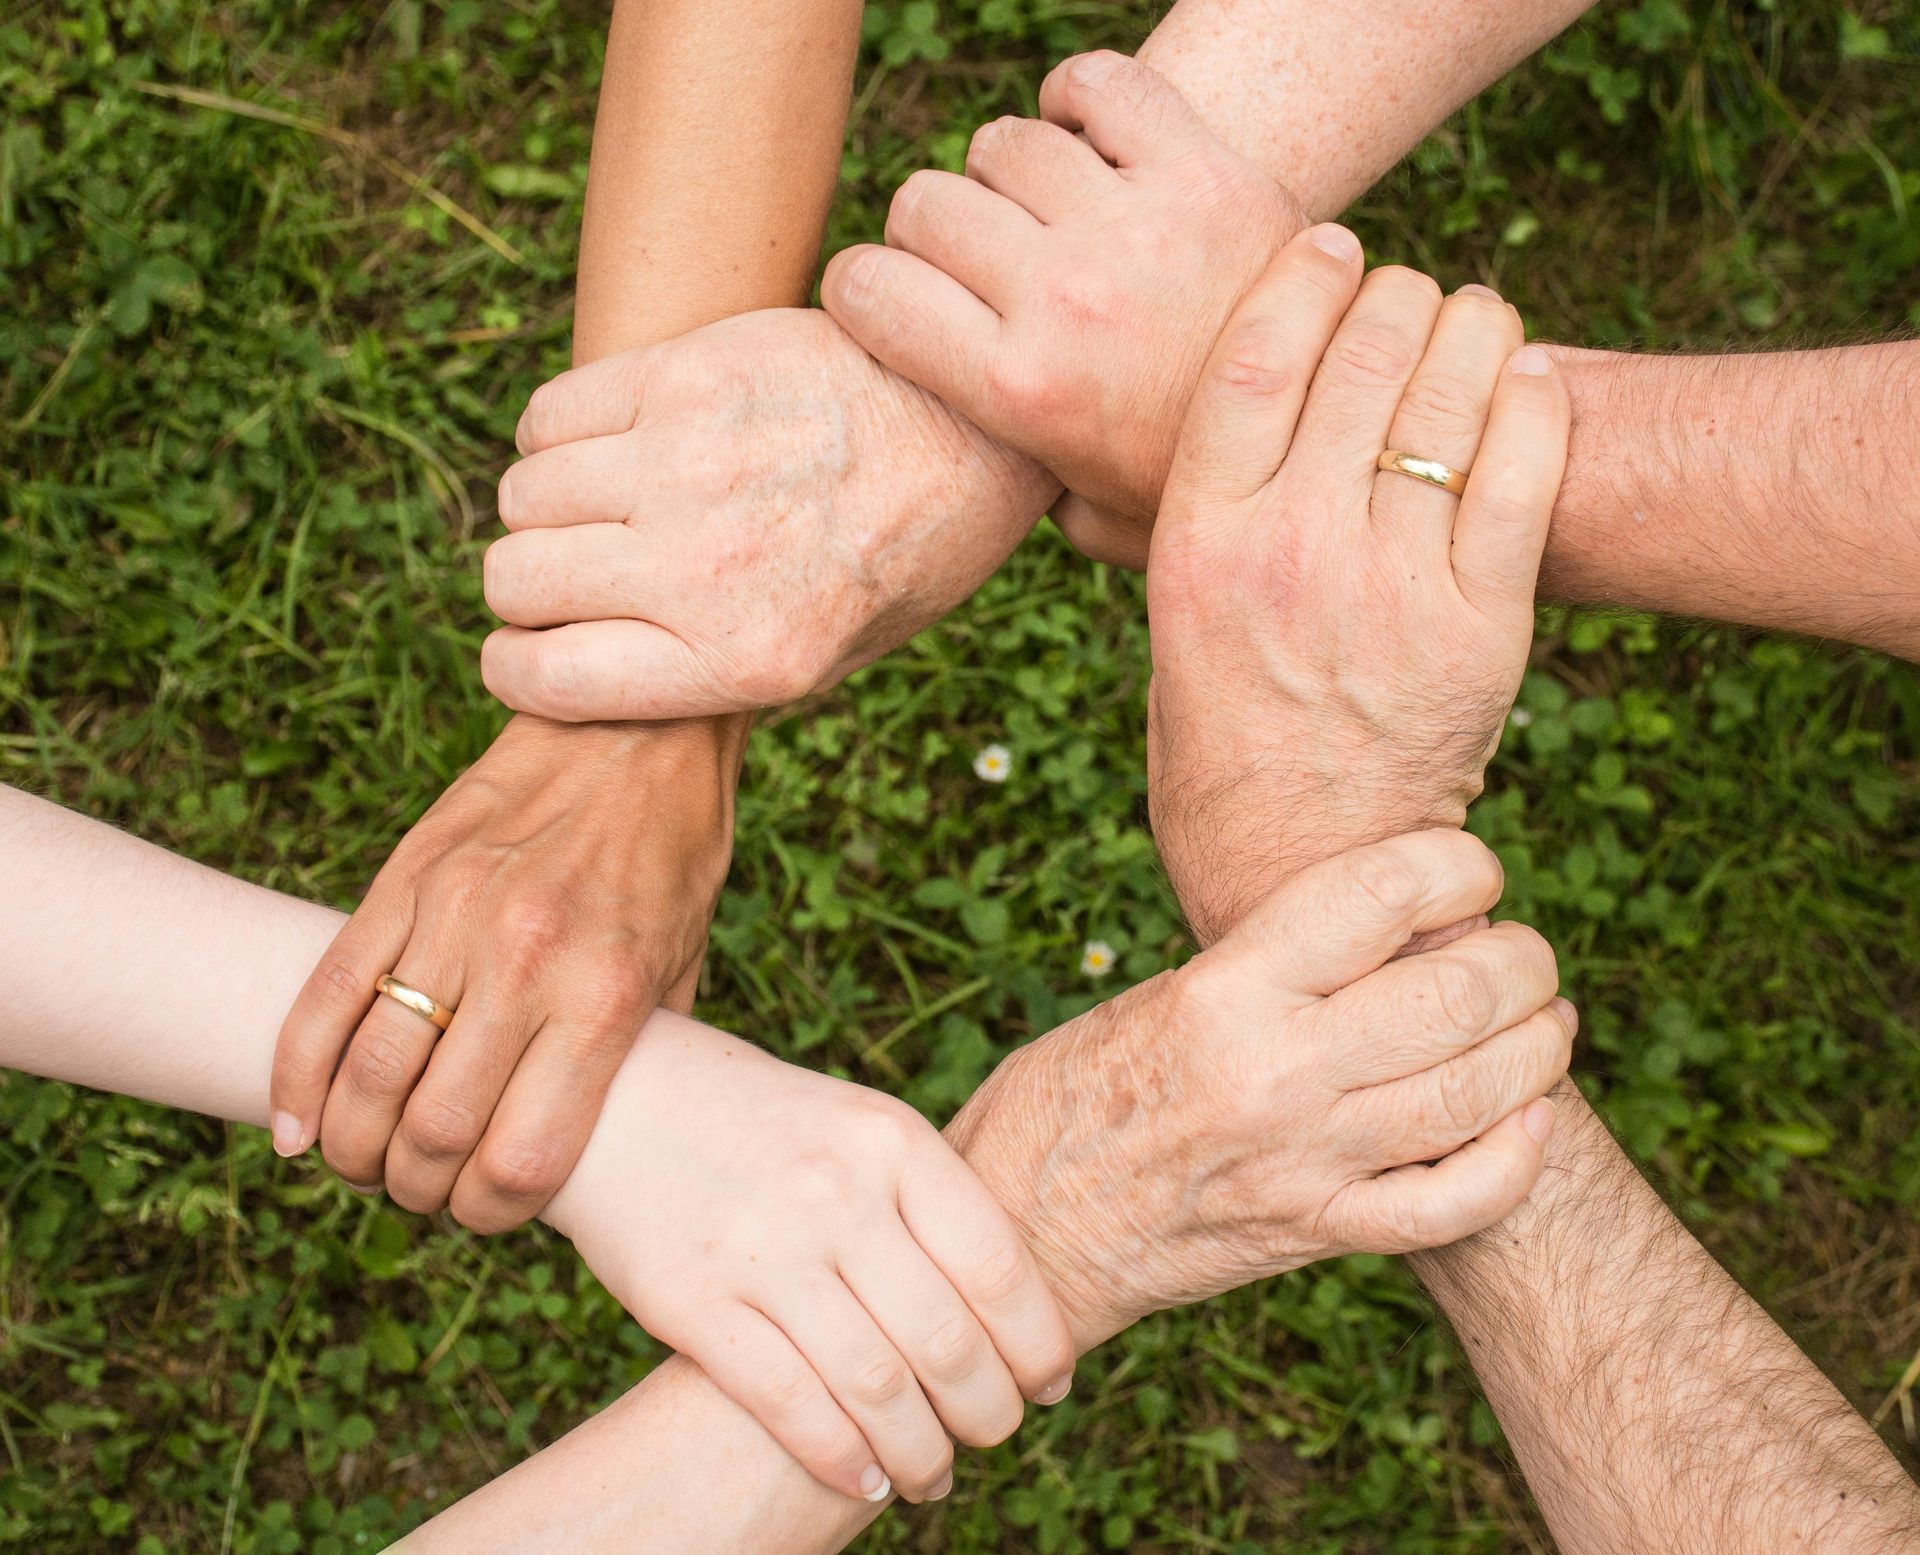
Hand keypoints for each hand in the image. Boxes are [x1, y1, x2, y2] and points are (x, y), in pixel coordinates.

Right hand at [271, 715, 741, 1230]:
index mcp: (605, 996)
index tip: (488, 1214)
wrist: (637, 728)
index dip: (491, 1215)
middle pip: (432, 1132)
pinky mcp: (404, 878)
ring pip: (368, 1073)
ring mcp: (454, 916)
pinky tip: (297, 1125)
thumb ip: (637, 1057)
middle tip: (423, 1192)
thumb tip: (600, 1148)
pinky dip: (296, 1075)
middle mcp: (525, 961)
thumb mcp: (685, 965)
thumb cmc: (673, 856)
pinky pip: (326, 994)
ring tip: (365, 1162)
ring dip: (353, 1146)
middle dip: (417, 1190)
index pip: (521, 1159)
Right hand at [478, 308, 1057, 721]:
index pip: (545, 679)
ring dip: (545, 508)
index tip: (529, 651)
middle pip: (516, 581)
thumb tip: (585, 670)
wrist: (978, 425)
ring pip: (523, 496)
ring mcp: (690, 464)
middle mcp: (707, 568)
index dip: (518, 668)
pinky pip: (549, 415)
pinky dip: (557, 435)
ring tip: (604, 505)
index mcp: (746, 659)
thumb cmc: (905, 552)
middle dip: (528, 588)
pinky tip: (613, 443)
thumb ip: (711, 672)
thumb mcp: (832, 656)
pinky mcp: (687, 375)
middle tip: (577, 574)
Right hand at [544, 1013, 1075, 1505]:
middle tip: (995, 1436)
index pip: (998, 1266)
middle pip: (947, 1340)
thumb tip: (1015, 1311)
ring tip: (935, 1476)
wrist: (621, 1097)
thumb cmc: (767, 1124)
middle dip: (988, 1411)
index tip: (1050, 1384)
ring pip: (876, 1387)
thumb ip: (928, 1202)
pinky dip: (841, 1458)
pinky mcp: (692, 1302)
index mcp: (892, 1141)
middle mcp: (835, 1192)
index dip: (1038, 1343)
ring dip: (922, 1453)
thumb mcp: (860, 1126)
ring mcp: (762, 1249)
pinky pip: (788, 1403)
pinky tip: (866, 1479)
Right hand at [821, 51, 1302, 564]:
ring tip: (1044, 216)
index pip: (867, 289)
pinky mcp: (1204, 170)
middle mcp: (1065, 299)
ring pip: (1003, 144)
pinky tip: (1088, 143)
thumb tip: (954, 473)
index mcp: (1020, 391)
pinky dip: (1078, 99)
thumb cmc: (1196, 482)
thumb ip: (1013, 491)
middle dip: (931, 234)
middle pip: (925, 205)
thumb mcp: (1091, 520)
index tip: (888, 301)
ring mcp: (1135, 227)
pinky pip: (1098, 84)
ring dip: (1008, 176)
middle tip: (976, 266)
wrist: (1338, 431)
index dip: (862, 289)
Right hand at [947, 830, 1571, 1346]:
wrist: (1022, 1229)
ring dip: (1539, 1048)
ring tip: (1545, 1021)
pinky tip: (1529, 1121)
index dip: (1458, 864)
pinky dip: (1515, 1160)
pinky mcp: (1316, 1234)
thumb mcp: (1161, 995)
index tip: (1473, 868)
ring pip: (1477, 1093)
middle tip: (1524, 953)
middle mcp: (1274, 1071)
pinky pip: (1453, 1203)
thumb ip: (1272, 965)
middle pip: (1456, 993)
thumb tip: (1394, 927)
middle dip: (1523, 961)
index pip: (1381, 894)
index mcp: (1225, 990)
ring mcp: (1304, 1161)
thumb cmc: (1075, 1092)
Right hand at [1145, 230, 1570, 943]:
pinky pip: (1524, 473)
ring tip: (1472, 321)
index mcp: (1198, 545)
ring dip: (1471, 329)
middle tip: (1406, 293)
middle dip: (1394, 294)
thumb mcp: (1165, 628)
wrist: (1302, 871)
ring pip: (1449, 396)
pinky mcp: (1480, 629)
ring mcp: (1391, 589)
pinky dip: (1533, 402)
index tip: (1329, 242)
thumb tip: (1185, 423)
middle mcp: (1291, 552)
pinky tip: (1526, 378)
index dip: (1302, 276)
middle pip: (1361, 355)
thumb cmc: (1219, 746)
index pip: (1254, 357)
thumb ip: (1178, 525)